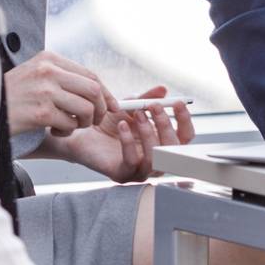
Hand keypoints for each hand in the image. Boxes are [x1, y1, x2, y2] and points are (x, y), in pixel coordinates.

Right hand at [5, 50, 118, 136]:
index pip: (90, 75)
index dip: (106, 93)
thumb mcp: (36, 75)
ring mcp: (45, 90)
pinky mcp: (40, 112)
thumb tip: (99, 92)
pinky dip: (67, 132)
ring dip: (84, 123)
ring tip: (69, 126)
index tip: (114, 106)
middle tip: (95, 121)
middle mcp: (49, 71)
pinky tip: (54, 131)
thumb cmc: (12, 96)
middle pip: (93, 90)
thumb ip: (63, 78)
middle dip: (101, 109)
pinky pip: (70, 124)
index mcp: (49, 58)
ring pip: (86, 109)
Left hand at [59, 86, 195, 182]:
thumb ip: (146, 98)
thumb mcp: (129, 105)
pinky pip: (132, 161)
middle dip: (165, 125)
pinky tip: (121, 126)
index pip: (184, 137)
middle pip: (174, 149)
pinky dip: (128, 141)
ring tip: (136, 114)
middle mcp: (155, 159)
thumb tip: (163, 90)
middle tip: (153, 106)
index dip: (184, 120)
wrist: (80, 133)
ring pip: (156, 158)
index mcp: (161, 143)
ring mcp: (139, 170)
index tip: (177, 103)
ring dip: (148, 133)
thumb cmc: (107, 122)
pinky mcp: (122, 175)